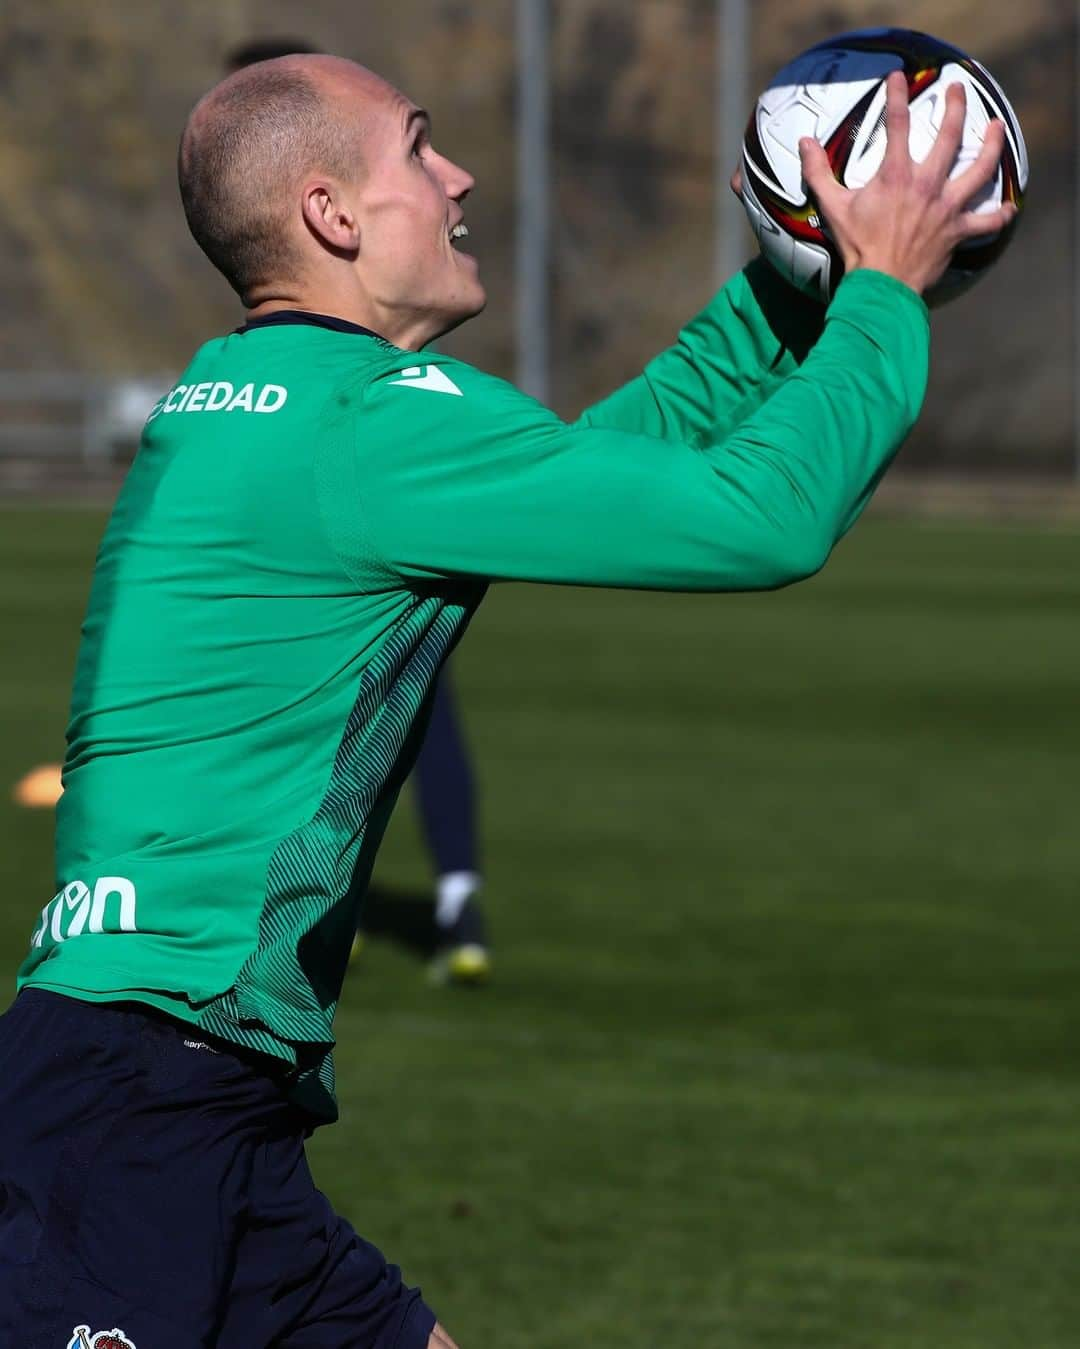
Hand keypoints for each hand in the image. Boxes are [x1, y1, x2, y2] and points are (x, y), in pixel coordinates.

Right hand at [799, 70, 1017, 296]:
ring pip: (979, 169)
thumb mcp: (832, 207)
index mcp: (896, 175)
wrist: (881, 284)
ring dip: (991, 146)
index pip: (897, 123)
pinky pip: (985, 222)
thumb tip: (805, 143)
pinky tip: (1008, 209)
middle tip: (958, 90)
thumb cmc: (857, 246)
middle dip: (956, 106)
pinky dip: (998, 216)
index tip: (898, 77)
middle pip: (950, 135)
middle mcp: (927, 184)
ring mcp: (946, 207)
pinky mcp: (957, 231)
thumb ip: (818, 173)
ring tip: (996, 128)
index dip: (897, 95)